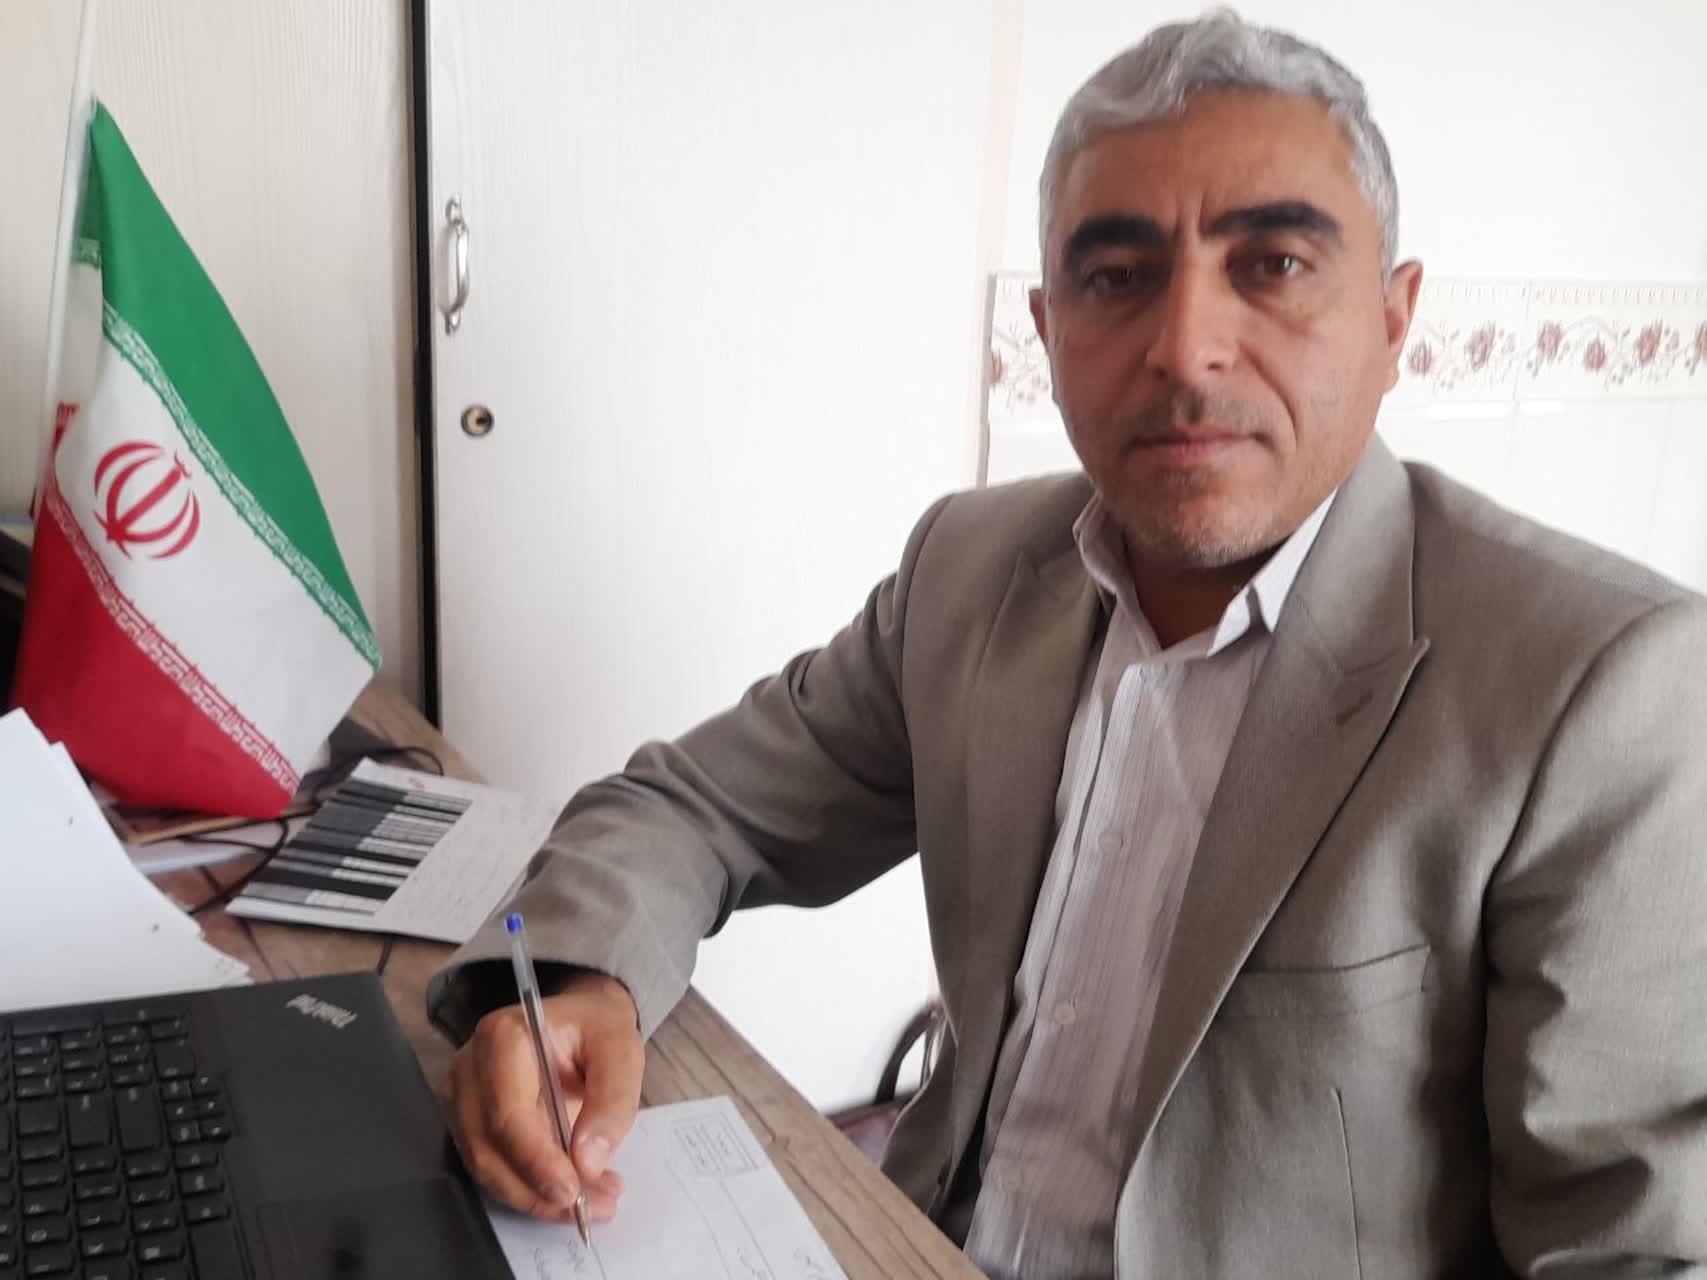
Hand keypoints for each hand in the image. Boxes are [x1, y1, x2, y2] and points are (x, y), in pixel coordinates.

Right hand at [450, 972, 643, 1222]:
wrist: (581, 1020)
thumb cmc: (598, 1028)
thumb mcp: (621, 1050)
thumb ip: (612, 1101)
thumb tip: (588, 1162)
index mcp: (504, 1037)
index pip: (507, 1113)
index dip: (536, 1161)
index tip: (573, 1191)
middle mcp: (471, 1067)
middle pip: (489, 1147)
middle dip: (538, 1189)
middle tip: (593, 1206)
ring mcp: (465, 1096)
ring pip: (486, 1166)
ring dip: (536, 1197)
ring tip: (593, 1202)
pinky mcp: (473, 1121)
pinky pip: (494, 1166)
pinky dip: (531, 1189)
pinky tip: (572, 1192)